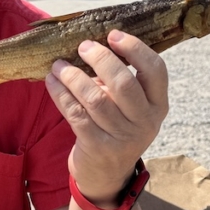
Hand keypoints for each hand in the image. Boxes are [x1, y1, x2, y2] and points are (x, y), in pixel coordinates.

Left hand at [45, 30, 168, 204]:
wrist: (106, 174)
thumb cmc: (116, 127)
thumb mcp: (129, 107)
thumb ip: (119, 79)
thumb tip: (91, 43)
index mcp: (158, 105)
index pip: (156, 70)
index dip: (135, 48)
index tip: (113, 34)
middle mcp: (145, 122)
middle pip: (123, 82)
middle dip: (100, 59)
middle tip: (83, 46)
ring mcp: (122, 137)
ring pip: (95, 98)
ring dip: (73, 76)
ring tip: (58, 64)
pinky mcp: (97, 147)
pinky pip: (75, 113)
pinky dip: (60, 94)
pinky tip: (51, 81)